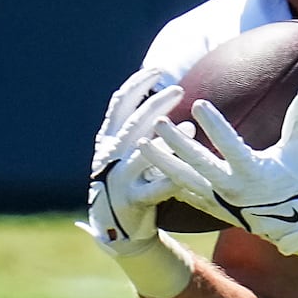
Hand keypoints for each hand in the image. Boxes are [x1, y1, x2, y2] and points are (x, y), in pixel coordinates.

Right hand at [81, 68, 196, 297]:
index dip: (136, 85)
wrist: (118, 227)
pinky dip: (171, 178)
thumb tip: (175, 93)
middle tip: (179, 90)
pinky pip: (155, 188)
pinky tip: (188, 170)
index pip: (119, 105)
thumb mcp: (131, 150)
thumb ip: (146, 126)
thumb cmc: (132, 180)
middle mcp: (110, 157)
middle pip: (133, 125)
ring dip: (165, 140)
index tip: (158, 70)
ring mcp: (118, 179)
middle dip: (155, 105)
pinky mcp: (132, 200)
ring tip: (187, 127)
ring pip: (141, 155)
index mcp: (109, 140)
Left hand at [143, 88, 297, 274]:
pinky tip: (150, 168)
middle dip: (176, 142)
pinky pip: (183, 194)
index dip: (214, 124)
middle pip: (198, 163)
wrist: (293, 221)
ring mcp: (218, 199)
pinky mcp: (210, 207)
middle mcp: (232, 187)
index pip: (229, 144)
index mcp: (253, 170)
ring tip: (142, 144)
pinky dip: (165, 181)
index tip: (199, 104)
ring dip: (162, 161)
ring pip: (183, 179)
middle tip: (158, 123)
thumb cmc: (296, 179)